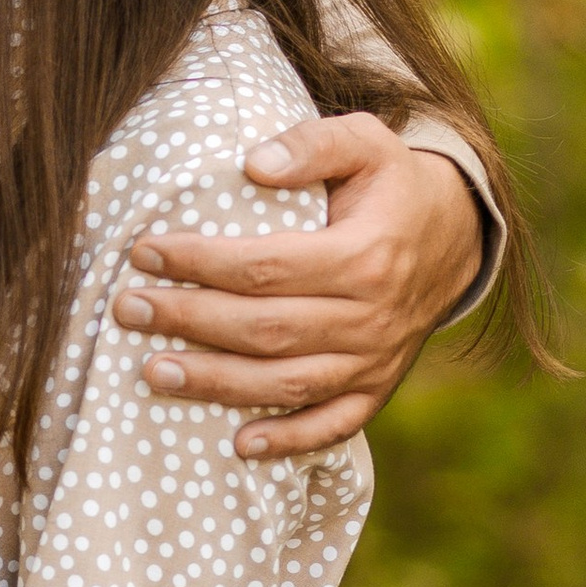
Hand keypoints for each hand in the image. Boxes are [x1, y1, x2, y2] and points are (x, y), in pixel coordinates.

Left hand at [110, 115, 484, 461]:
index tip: (144, 252)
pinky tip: (238, 445)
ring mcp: (377, 359)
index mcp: (365, 255)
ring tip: (152, 372)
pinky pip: (334, 423)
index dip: (200, 261)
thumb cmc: (391, 183)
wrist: (457, 234)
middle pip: (266, 328)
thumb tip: (253, 164)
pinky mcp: (379, 386)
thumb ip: (311, 144)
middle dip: (189, 321)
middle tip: (128, 309)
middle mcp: (372, 316)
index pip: (266, 266)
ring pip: (289, 382)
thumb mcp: (364, 141)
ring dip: (217, 383)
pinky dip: (289, 439)